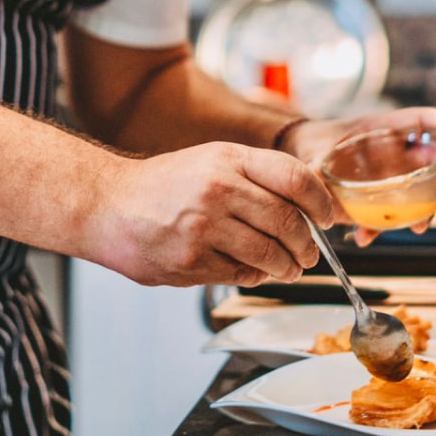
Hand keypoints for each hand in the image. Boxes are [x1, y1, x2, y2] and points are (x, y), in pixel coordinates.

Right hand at [86, 141, 335, 287]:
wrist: (107, 204)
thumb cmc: (163, 185)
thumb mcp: (212, 161)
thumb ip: (255, 176)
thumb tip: (306, 202)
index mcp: (228, 159)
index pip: (295, 178)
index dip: (320, 202)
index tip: (327, 218)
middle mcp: (218, 189)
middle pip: (288, 222)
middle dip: (307, 245)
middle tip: (309, 254)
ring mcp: (204, 227)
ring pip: (269, 254)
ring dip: (287, 267)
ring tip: (288, 268)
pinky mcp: (191, 261)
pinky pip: (241, 274)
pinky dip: (255, 276)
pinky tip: (252, 271)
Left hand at [281, 106, 435, 245]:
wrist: (303, 159)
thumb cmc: (313, 142)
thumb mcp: (313, 148)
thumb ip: (313, 162)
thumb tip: (309, 175)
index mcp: (382, 129)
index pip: (420, 120)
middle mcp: (392, 152)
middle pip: (432, 157)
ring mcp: (390, 176)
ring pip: (421, 190)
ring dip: (425, 210)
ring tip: (418, 226)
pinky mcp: (381, 199)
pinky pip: (393, 214)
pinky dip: (384, 228)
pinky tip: (366, 236)